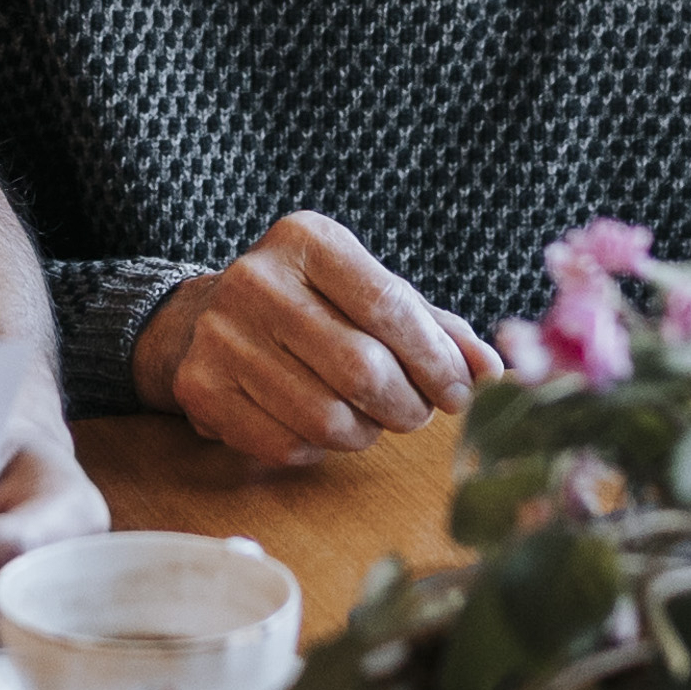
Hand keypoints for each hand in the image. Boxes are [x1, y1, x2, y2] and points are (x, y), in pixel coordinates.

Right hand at [132, 211, 484, 464]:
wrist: (199, 319)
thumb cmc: (310, 307)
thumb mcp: (366, 293)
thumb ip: (433, 327)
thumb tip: (492, 371)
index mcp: (306, 239)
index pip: (389, 305)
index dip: (436, 360)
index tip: (462, 392)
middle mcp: (255, 279)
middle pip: (362, 368)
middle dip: (407, 406)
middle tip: (416, 415)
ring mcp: (220, 335)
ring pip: (326, 417)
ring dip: (364, 433)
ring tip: (368, 420)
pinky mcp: (199, 389)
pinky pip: (284, 445)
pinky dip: (315, 450)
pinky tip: (315, 427)